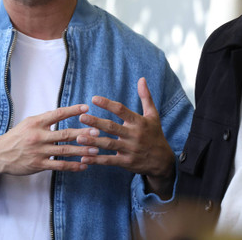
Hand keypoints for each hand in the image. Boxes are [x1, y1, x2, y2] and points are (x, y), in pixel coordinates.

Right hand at [0, 104, 99, 188]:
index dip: (72, 110)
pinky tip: (84, 165)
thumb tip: (65, 113)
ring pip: (64, 151)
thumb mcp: (29, 123)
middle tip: (97, 132)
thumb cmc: (17, 137)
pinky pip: (59, 166)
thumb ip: (46, 119)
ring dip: (81, 151)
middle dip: (82, 133)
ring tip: (96, 149)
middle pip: (64, 134)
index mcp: (36, 123)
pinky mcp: (38, 165)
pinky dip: (72, 166)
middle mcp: (38, 136)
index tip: (86, 107)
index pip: (57, 114)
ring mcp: (39, 151)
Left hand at [77, 78, 175, 198]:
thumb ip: (146, 97)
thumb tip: (141, 79)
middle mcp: (134, 135)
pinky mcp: (126, 162)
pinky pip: (109, 161)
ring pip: (109, 144)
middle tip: (81, 117)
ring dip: (93, 141)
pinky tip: (84, 157)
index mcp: (139, 122)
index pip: (121, 110)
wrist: (163, 161)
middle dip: (96, 122)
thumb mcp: (153, 115)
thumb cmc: (155, 134)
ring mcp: (130, 150)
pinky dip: (97, 160)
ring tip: (78, 137)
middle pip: (112, 127)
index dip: (107, 104)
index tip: (94, 98)